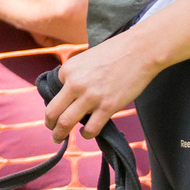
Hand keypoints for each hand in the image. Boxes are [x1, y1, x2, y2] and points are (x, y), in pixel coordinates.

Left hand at [42, 31, 161, 139]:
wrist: (140, 50)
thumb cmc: (115, 52)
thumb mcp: (86, 59)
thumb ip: (76, 75)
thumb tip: (71, 94)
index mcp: (68, 70)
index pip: (54, 91)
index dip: (58, 101)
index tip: (62, 107)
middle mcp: (75, 84)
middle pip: (52, 112)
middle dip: (49, 124)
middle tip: (51, 131)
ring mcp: (90, 97)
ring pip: (65, 123)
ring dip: (60, 134)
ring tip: (59, 138)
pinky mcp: (107, 107)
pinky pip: (90, 129)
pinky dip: (86, 134)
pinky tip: (86, 132)